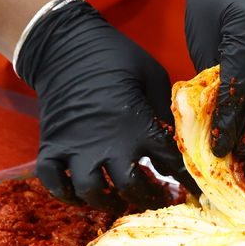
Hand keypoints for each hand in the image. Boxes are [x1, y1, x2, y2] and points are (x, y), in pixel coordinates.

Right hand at [15, 0, 195, 210]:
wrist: (65, 44)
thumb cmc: (114, 56)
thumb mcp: (151, 74)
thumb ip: (165, 107)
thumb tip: (178, 134)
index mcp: (137, 124)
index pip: (170, 163)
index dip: (185, 180)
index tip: (194, 191)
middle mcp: (107, 143)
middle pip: (130, 188)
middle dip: (148, 197)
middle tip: (157, 197)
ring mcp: (75, 147)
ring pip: (91, 193)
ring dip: (108, 202)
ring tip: (119, 199)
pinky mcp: (51, 145)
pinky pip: (53, 183)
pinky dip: (65, 194)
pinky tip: (79, 193)